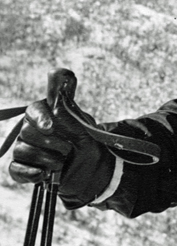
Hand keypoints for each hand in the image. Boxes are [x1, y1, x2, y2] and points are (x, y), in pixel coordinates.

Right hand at [9, 68, 114, 207]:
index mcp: (45, 115)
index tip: (50, 128)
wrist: (92, 169)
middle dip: (51, 143)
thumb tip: (57, 71)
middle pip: (27, 132)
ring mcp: (25, 149)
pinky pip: (16, 169)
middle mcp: (31, 130)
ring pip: (23, 151)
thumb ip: (66, 98)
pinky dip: (30, 173)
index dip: (41, 118)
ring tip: (62, 162)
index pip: (34, 111)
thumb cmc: (86, 142)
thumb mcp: (82, 120)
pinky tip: (43, 174)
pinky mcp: (23, 169)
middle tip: (68, 149)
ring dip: (47, 159)